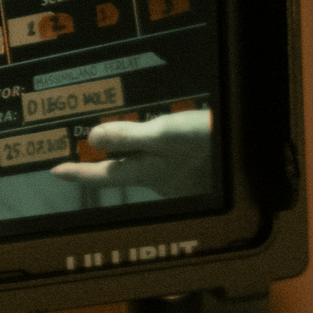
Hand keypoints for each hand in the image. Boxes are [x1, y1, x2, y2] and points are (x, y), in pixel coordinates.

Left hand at [51, 108, 210, 195]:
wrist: (256, 147)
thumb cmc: (213, 142)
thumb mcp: (167, 134)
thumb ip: (130, 136)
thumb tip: (93, 137)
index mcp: (150, 172)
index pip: (105, 175)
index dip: (79, 174)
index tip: (56, 172)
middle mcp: (163, 179)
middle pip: (127, 169)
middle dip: (107, 161)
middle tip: (82, 154)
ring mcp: (183, 176)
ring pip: (150, 162)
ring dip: (137, 150)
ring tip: (126, 134)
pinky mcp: (200, 168)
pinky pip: (171, 156)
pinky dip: (163, 145)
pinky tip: (171, 135)